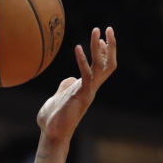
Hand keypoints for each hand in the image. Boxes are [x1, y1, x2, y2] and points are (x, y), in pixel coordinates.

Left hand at [36, 26, 116, 143]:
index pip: (102, 67)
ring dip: (99, 48)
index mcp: (87, 87)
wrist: (51, 134)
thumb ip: (65, 87)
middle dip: (111, 46)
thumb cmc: (53, 118)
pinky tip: (77, 48)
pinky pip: (86, 75)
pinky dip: (82, 60)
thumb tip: (69, 79)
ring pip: (101, 66)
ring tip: (97, 31)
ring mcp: (88, 92)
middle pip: (109, 64)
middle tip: (108, 28)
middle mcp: (91, 88)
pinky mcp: (81, 95)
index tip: (101, 38)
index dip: (104, 52)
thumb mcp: (59, 96)